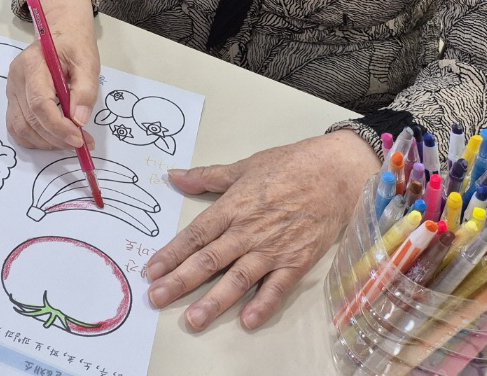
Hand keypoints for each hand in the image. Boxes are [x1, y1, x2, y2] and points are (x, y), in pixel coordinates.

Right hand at [5, 0, 99, 150]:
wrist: (61, 33)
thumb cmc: (75, 46)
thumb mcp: (88, 63)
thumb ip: (85, 91)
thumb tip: (79, 121)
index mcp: (32, 64)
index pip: (39, 103)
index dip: (58, 126)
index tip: (79, 138)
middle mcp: (16, 78)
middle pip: (30, 119)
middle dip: (57, 138)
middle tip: (82, 142)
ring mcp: (11, 90)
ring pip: (21, 128)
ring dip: (46, 142)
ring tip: (70, 141)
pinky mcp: (13, 99)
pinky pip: (17, 127)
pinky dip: (35, 139)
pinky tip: (54, 138)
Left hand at [144, 130, 379, 330]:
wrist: (334, 174)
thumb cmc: (288, 167)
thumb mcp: (243, 166)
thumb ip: (207, 177)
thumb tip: (174, 176)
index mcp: (232, 207)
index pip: (195, 234)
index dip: (172, 253)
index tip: (151, 270)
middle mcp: (248, 231)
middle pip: (209, 259)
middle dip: (181, 280)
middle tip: (157, 298)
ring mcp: (272, 249)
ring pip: (238, 278)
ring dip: (214, 300)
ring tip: (193, 318)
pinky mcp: (297, 261)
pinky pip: (277, 288)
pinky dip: (263, 304)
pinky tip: (247, 321)